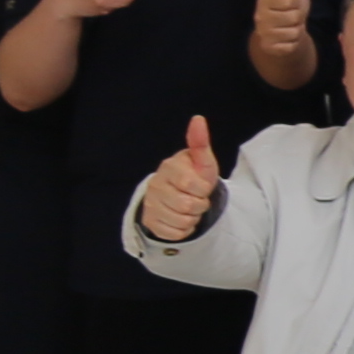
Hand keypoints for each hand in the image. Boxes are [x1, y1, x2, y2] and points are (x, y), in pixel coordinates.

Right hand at [135, 113, 221, 241]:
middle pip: (187, 206)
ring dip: (193, 218)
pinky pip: (175, 234)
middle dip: (200, 205)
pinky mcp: (150, 223)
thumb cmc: (194, 175)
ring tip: (189, 207)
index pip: (192, 185)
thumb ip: (200, 143)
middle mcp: (155, 185)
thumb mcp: (202, 161)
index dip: (203, 188)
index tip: (202, 185)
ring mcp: (150, 205)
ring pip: (182, 221)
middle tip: (196, 198)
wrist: (178, 195)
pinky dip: (184, 229)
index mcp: (168, 168)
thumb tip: (198, 119)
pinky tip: (181, 218)